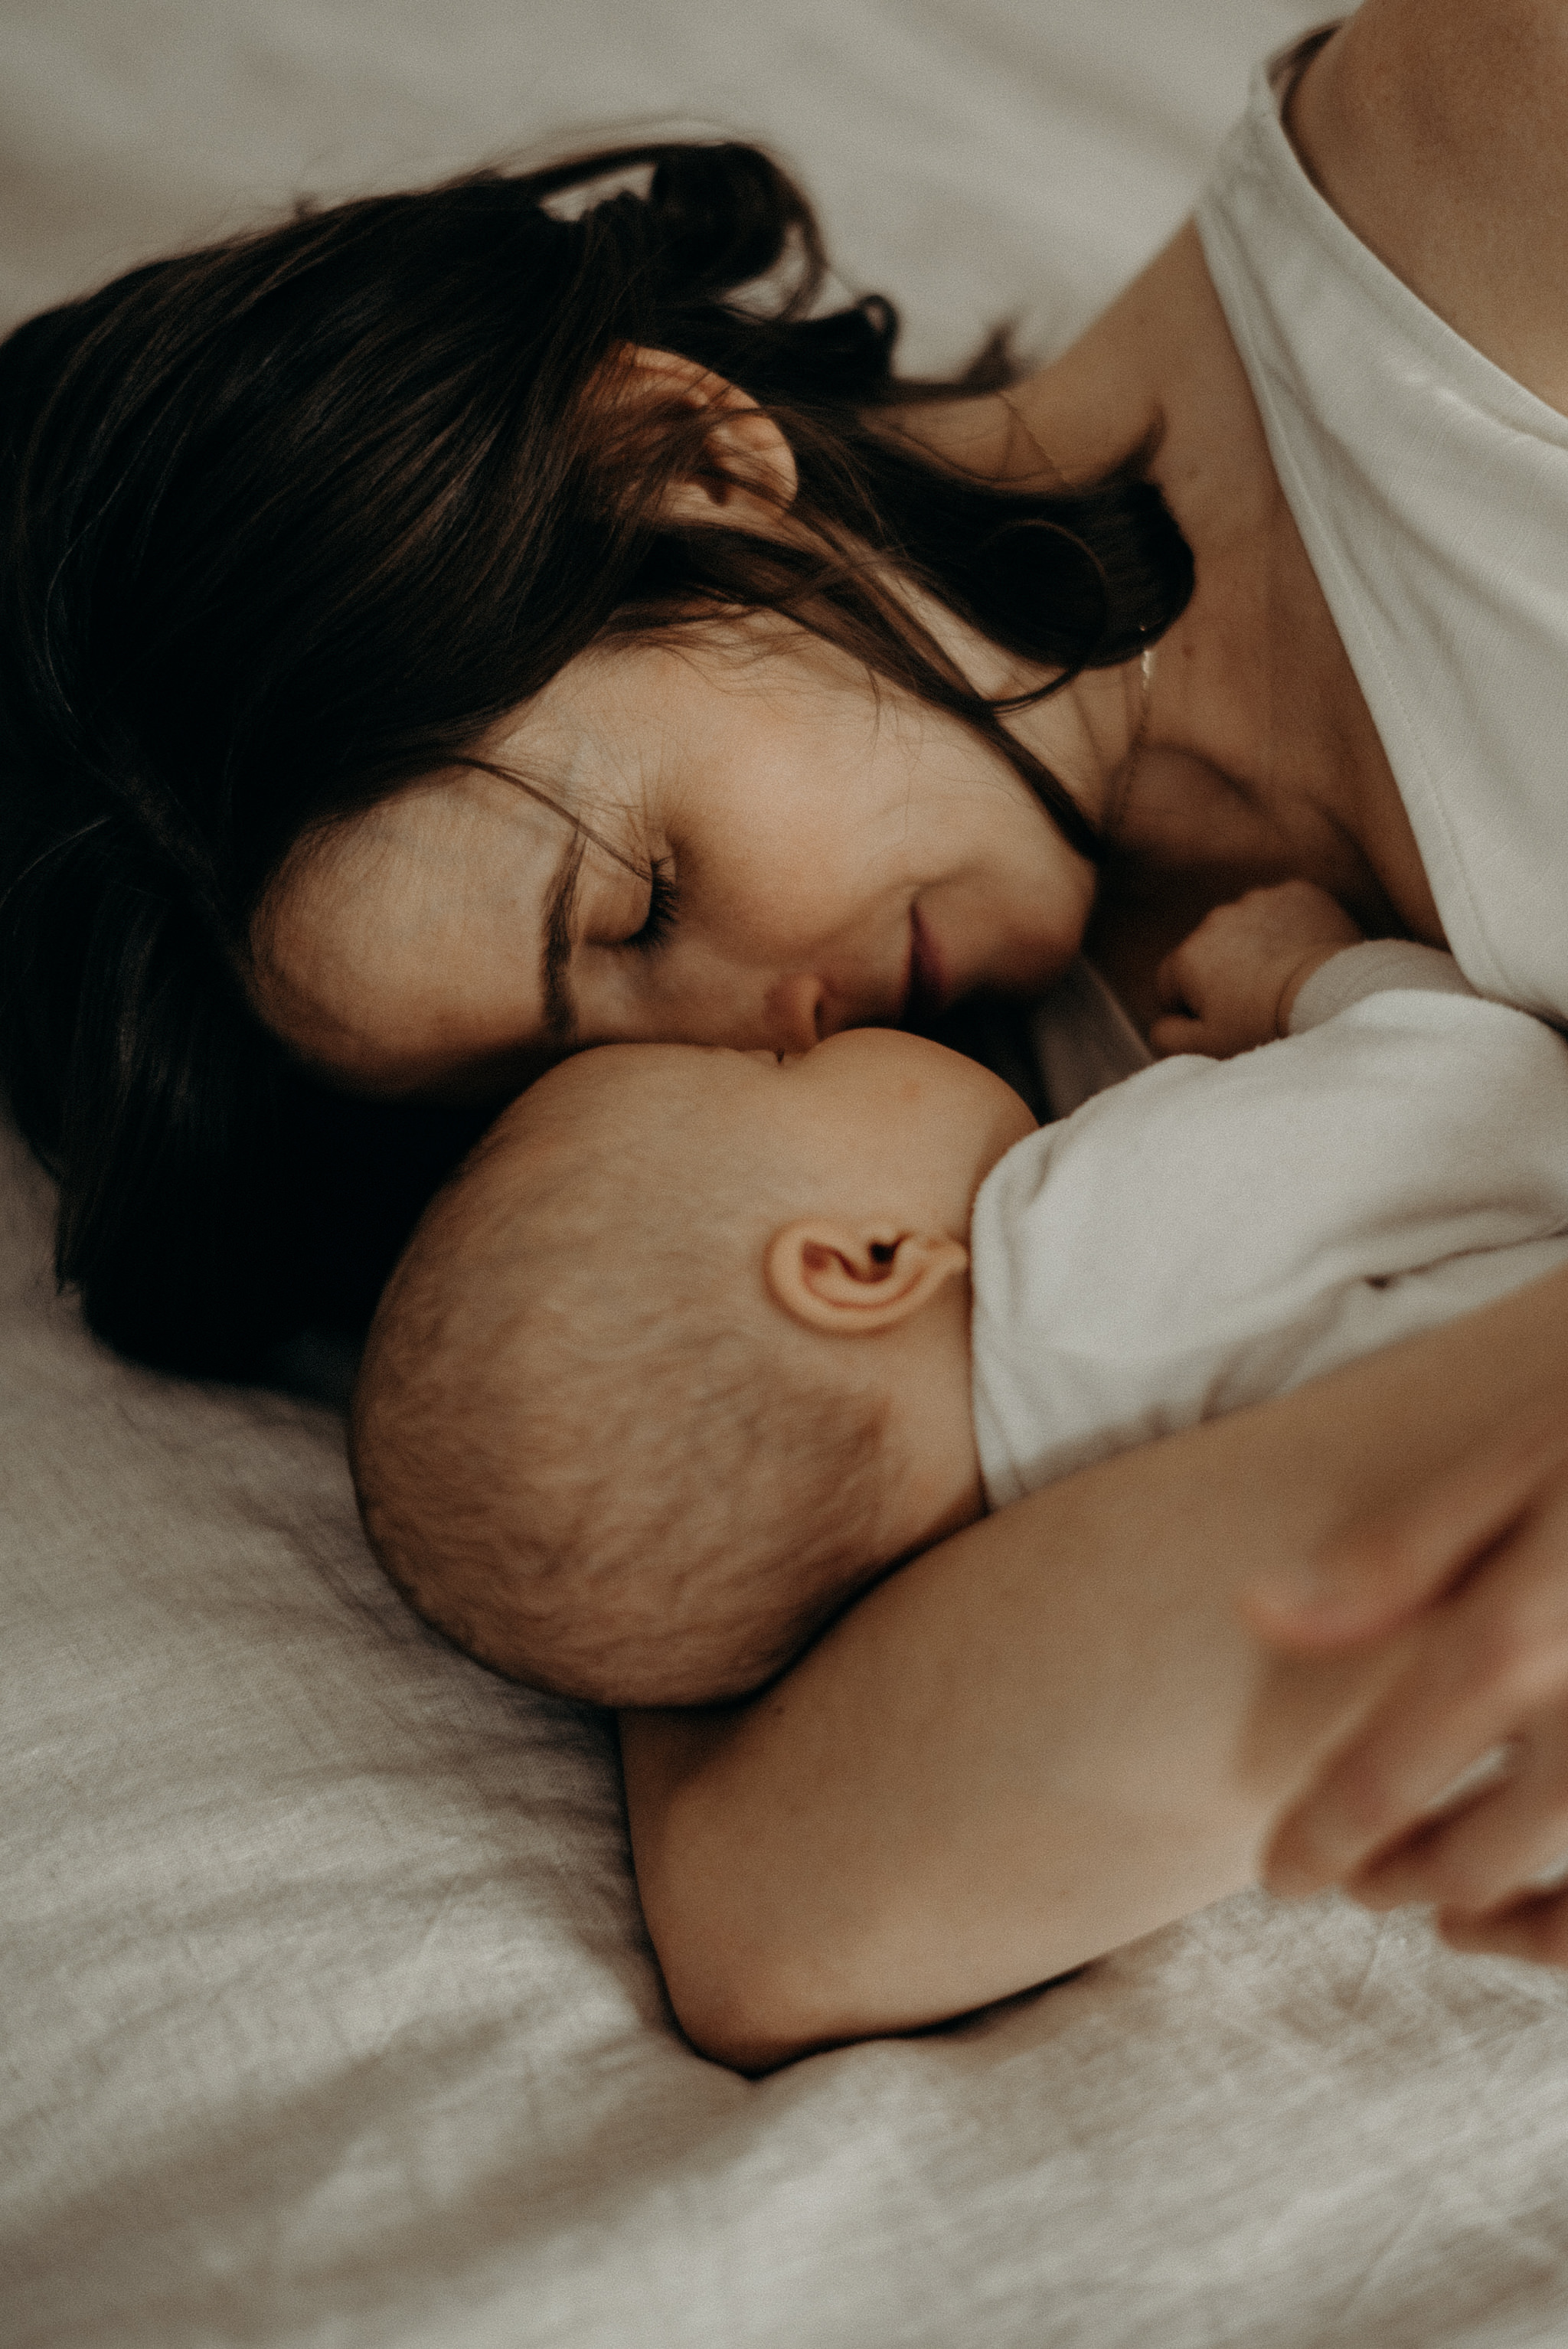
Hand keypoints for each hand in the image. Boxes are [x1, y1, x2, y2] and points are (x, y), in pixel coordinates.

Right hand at [1150, 882, 1364, 1059]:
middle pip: (1210, 952)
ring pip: (1247, 928)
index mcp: (1188, 956)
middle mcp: (1216, 919)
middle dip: (1225, 976)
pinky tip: (1304, 956)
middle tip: (1257, 1005)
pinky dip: (1292, 928)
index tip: (1223, 1022)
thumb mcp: (1204, 1049)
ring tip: (1284, 981)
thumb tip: (1162, 1021)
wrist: (1333, 995)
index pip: (1172, 984)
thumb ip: (1165, 1037)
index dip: (1194, 1009)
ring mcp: (1259, 900)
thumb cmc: (1267, 1027)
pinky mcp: (1298, 891)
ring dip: (1258, 948)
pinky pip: (1285, 911)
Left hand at [1244, 1410, 1567, 1963]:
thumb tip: (1262, 1613)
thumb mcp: (1519, 1460)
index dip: (1317, 1843)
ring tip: (1444, 1909)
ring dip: (1494, 1914)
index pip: (1380, 1782)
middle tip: (1347, 1879)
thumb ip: (1398, 1555)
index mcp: (1515, 1641)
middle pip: (1467, 1858)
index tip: (1282, 1875)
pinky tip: (1551, 1912)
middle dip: (1391, 1876)